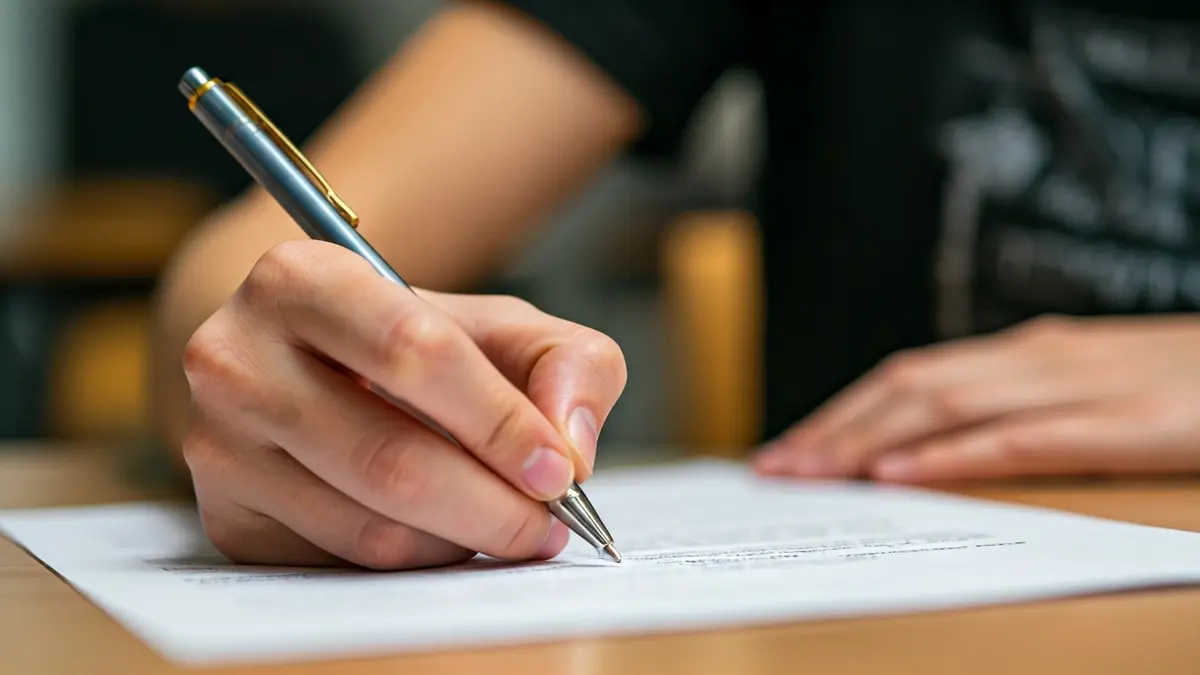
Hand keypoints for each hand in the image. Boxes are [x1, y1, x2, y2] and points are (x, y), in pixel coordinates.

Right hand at [181, 241, 624, 568]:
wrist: (303, 366)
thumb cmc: (412, 341)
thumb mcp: (500, 325)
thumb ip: (567, 362)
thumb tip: (571, 447)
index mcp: (301, 278)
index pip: (415, 355)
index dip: (500, 422)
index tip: (561, 471)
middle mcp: (235, 357)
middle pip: (391, 459)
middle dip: (494, 505)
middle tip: (550, 525)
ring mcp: (218, 444)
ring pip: (372, 526)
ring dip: (462, 539)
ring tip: (506, 522)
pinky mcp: (225, 518)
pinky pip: (347, 562)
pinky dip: (418, 557)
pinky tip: (445, 529)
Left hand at [753, 315, 1199, 482]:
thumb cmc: (1184, 379)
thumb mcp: (1090, 386)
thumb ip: (1022, 405)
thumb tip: (941, 441)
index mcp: (1025, 352)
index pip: (909, 377)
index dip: (843, 412)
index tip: (792, 447)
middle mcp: (1035, 358)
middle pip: (908, 387)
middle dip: (834, 428)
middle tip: (773, 468)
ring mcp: (1077, 385)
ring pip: (944, 407)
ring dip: (868, 440)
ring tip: (810, 471)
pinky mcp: (1120, 421)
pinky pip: (1020, 439)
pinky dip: (953, 455)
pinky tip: (904, 475)